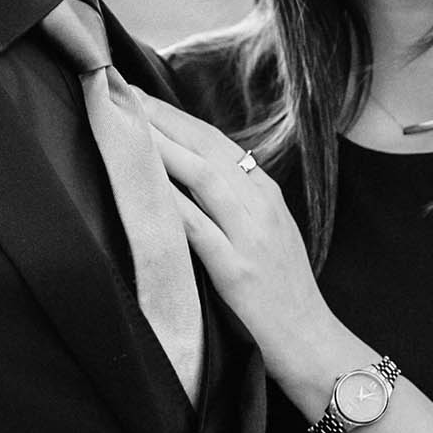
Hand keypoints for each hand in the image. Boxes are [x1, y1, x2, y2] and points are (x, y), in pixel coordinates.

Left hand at [139, 96, 351, 388]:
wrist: (313, 341)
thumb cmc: (283, 293)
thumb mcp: (266, 236)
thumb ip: (237, 205)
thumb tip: (193, 177)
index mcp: (266, 193)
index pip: (215, 142)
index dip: (176, 116)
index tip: (140, 96)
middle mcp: (261, 204)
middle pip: (205, 146)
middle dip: (161, 116)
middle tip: (120, 91)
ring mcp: (251, 235)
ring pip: (201, 175)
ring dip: (161, 144)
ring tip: (125, 122)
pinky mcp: (238, 270)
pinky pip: (197, 226)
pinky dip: (169, 200)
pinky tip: (143, 182)